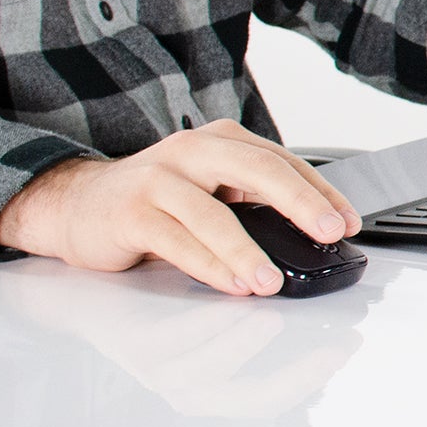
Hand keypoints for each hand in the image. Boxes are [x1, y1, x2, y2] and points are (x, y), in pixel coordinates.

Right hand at [0, 121, 362, 297]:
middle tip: (331, 232)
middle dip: (302, 204)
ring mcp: (158, 180)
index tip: (350, 221)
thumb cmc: (155, 199)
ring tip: (272, 280)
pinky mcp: (130, 213)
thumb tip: (313, 235)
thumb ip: (253, 203)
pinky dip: (209, 266)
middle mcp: (193, 152)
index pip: (283, 162)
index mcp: (221, 142)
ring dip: (249, 251)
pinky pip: (177, 241)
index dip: (322, 192)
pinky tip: (233, 284)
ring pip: (214, 214)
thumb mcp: (211, 190)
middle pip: (258, 171)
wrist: (76, 203)